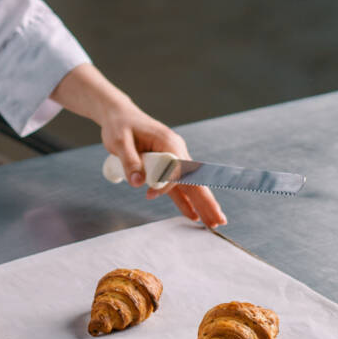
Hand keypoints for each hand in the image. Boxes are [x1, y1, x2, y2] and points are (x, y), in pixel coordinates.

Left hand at [99, 107, 226, 228]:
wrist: (118, 115)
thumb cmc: (119, 124)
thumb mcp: (119, 141)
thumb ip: (129, 161)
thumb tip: (137, 183)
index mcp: (168, 141)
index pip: (178, 168)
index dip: (167, 185)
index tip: (150, 194)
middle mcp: (176, 150)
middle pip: (194, 179)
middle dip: (207, 201)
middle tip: (218, 221)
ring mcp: (173, 158)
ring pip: (189, 184)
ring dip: (201, 204)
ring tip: (212, 223)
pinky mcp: (165, 165)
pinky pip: (177, 185)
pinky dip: (185, 199)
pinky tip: (192, 214)